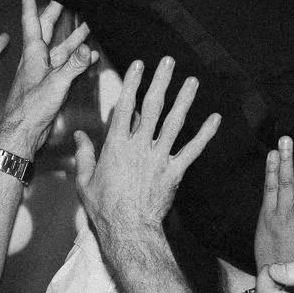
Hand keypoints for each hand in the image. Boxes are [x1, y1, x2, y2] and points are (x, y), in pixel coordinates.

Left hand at [0, 0, 95, 155]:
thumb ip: (73, 66)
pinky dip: (77, 58)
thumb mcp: (54, 85)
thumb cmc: (29, 110)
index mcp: (32, 54)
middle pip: (46, 28)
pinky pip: (65, 65)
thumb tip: (88, 49)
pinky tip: (89, 56)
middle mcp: (36, 59)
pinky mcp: (49, 83)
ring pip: (59, 47)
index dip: (30, 1)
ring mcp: (43, 71)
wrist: (21, 134)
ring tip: (88, 22)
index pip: (31, 20)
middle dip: (55, 11)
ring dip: (73, 36)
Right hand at [70, 57, 220, 236]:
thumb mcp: (85, 181)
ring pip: (174, 123)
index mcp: (116, 146)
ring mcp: (158, 158)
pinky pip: (192, 150)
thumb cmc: (104, 209)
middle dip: (161, 81)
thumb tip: (79, 136)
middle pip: (152, 107)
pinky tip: (215, 119)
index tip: (138, 65)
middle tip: (168, 62)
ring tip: (192, 81)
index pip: (125, 107)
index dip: (132, 83)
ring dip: (184, 100)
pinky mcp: (174, 172)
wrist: (128, 231)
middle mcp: (139, 146)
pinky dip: (205, 134)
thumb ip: (84, 155)